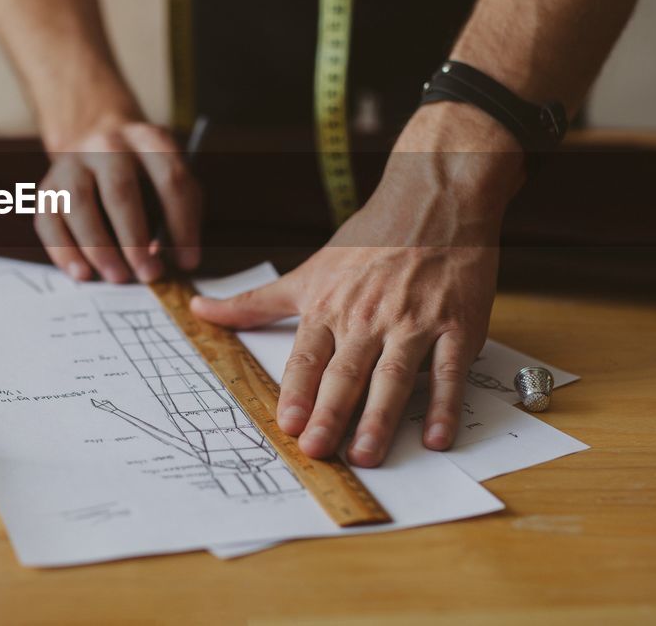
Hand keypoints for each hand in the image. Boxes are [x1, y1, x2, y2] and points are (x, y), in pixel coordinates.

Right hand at [36, 119, 200, 283]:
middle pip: (120, 190)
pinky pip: (49, 221)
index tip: (188, 261)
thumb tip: (169, 259)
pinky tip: (83, 274)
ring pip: (79, 203)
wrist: (94, 141)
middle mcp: (106, 145)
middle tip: (149, 274)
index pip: (170, 179)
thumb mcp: (169, 175)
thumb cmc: (143, 173)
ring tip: (118, 277)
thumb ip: (178, 212)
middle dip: (135, 239)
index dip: (182, 223)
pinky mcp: (46, 187)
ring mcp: (70, 163)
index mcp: (147, 139)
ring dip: (99, 247)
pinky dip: (64, 251)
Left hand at [190, 103, 523, 466]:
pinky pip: (449, 372)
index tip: (286, 424)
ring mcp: (414, 322)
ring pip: (394, 377)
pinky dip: (445, 406)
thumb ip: (256, 301)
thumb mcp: (309, 270)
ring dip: (380, 418)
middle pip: (346, 372)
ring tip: (366, 455)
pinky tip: (438, 439)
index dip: (296, 391)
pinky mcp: (456, 326)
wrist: (435, 200)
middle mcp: (368, 317)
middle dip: (330, 413)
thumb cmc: (370, 239)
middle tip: (317, 450)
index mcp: (330, 306)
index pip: (308, 356)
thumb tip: (199, 309)